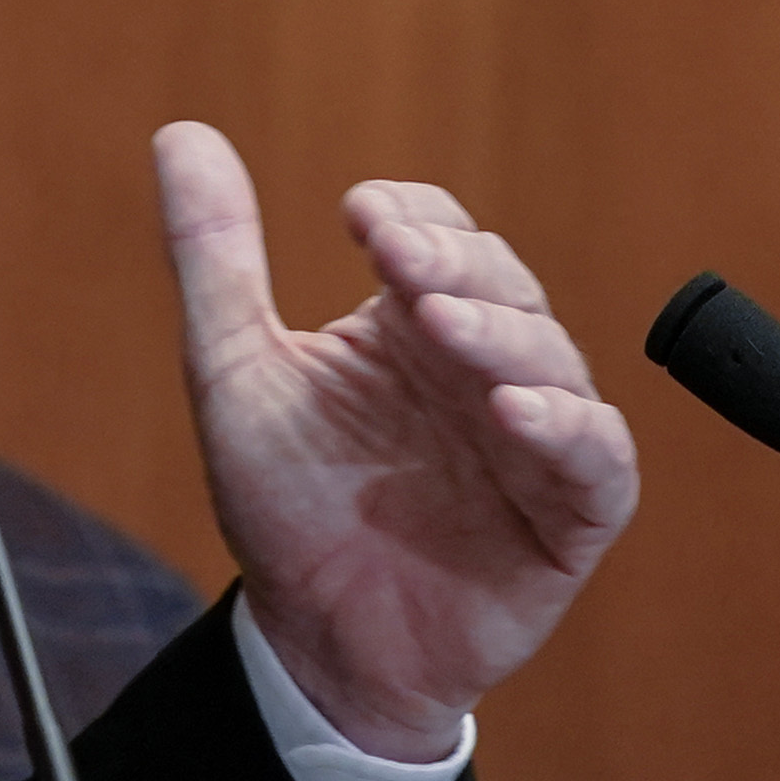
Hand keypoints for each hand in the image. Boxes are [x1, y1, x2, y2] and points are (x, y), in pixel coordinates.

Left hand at [155, 121, 637, 761]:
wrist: (316, 647)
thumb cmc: (285, 506)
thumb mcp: (235, 373)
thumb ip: (216, 258)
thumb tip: (181, 133)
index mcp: (412, 323)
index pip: (440, 232)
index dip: (412, 214)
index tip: (358, 216)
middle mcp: (482, 367)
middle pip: (502, 281)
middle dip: (456, 262)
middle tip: (397, 260)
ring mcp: (534, 440)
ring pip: (553, 358)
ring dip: (504, 334)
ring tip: (446, 327)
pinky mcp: (569, 518)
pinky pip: (598, 461)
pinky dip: (569, 429)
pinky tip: (516, 416)